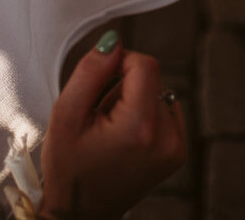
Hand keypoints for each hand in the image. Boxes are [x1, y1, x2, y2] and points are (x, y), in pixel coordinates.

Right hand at [40, 36, 185, 218]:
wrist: (81, 211)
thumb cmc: (69, 167)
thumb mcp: (65, 114)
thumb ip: (90, 71)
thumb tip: (114, 41)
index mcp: (139, 128)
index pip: (144, 65)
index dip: (118, 64)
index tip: (98, 84)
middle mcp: (167, 138)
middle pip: (151, 78)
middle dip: (123, 86)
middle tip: (99, 116)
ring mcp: (176, 148)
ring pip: (157, 92)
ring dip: (134, 101)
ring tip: (111, 130)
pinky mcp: (178, 152)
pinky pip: (165, 110)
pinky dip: (145, 115)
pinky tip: (125, 138)